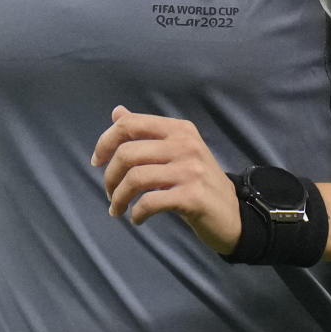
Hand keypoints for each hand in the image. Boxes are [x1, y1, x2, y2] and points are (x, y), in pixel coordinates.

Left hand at [91, 104, 240, 254]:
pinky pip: (150, 202)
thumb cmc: (198, 182)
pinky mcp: (192, 196)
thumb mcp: (176, 151)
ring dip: (118, 198)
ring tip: (117, 209)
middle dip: (110, 177)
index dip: (106, 141)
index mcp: (179, 129)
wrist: (233, 214)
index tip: (97, 161)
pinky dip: (136, 213)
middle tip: (109, 194)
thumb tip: (117, 112)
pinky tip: (137, 219)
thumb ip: (147, 132)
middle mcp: (185, 144)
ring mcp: (190, 170)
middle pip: (127, 153)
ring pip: (135, 178)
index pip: (131, 124)